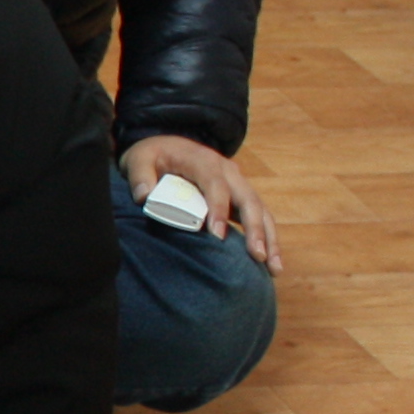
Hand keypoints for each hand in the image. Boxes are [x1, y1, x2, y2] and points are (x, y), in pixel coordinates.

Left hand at [123, 135, 282, 271]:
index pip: (216, 185)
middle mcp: (228, 171)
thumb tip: (144, 196)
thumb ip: (139, 175)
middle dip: (255, 229)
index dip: (219, 209)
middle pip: (248, 199)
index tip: (217, 235)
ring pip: (260, 210)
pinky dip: (267, 238)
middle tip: (257, 256)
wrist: (169, 146)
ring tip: (274, 267)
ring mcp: (238, 184)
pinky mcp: (240, 197)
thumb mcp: (139, 159)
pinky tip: (270, 263)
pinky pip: (259, 216)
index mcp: (204, 162)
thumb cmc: (154, 155)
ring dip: (269, 238)